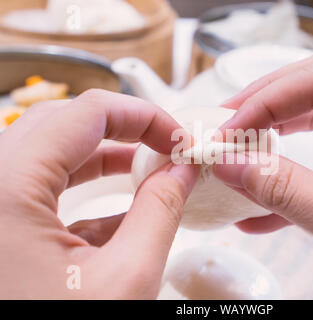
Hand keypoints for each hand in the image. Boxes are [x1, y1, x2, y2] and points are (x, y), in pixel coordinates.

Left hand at [0, 89, 198, 298]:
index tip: (178, 137)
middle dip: (123, 130)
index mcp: (5, 190)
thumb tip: (183, 172)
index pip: (88, 112)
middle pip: (63, 124)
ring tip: (146, 170)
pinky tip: (117, 216)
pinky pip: (36, 191)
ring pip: (47, 154)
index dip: (144, 115)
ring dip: (101, 158)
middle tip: (164, 146)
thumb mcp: (126, 280)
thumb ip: (162, 212)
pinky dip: (79, 193)